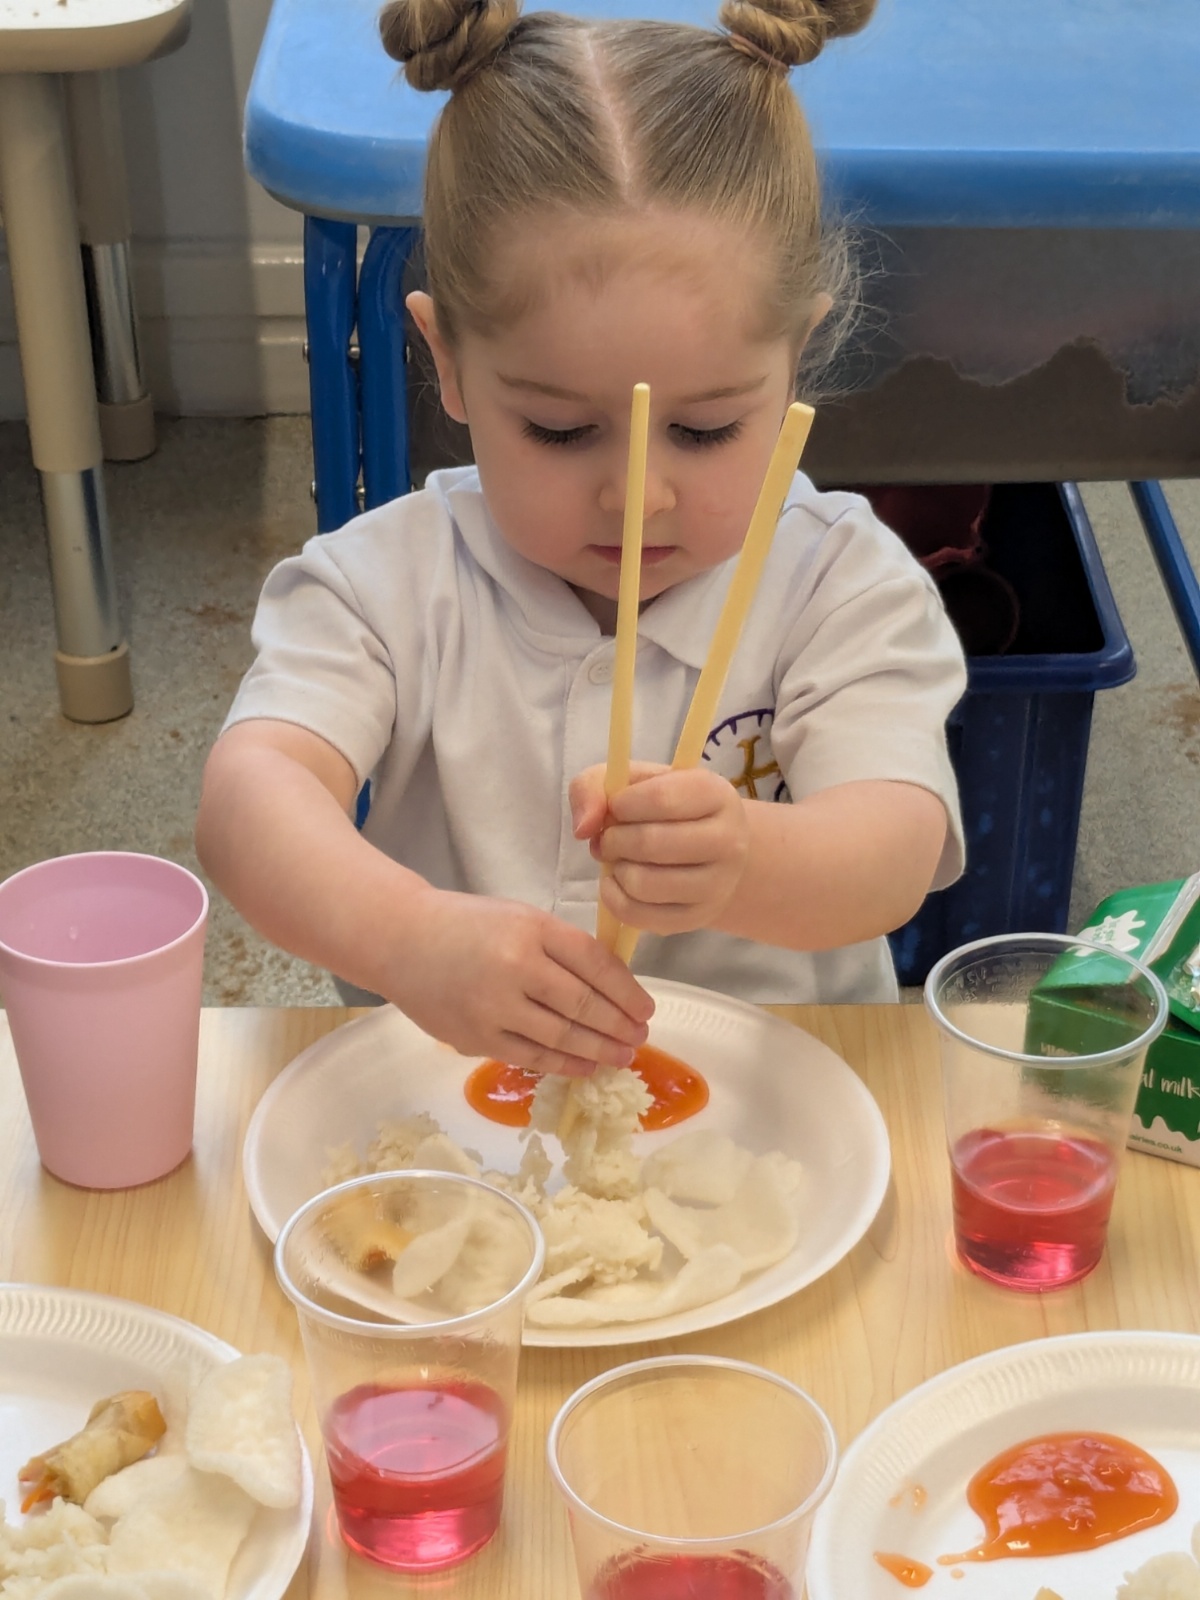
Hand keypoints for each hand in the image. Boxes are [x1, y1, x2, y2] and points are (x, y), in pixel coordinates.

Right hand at [380, 889, 653, 1076]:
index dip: (627, 991)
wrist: (402, 940)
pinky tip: (586, 1066)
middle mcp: (516, 966)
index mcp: (532, 929)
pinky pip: (532, 1057)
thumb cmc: (468, 926)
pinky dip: (564, 1064)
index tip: (646, 1008)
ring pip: (562, 1036)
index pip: (595, 964)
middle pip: (583, 1004)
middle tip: (641, 1037)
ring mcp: (495, 1006)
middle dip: (619, 1025)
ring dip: (599, 1050)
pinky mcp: (477, 1037)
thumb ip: (561, 949)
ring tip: (622, 1055)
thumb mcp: (520, 919)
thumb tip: (611, 988)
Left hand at [570, 762, 750, 935]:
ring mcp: (717, 884)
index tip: (616, 807)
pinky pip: (640, 916)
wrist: (712, 852)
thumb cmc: (668, 809)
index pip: (661, 798)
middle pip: (650, 843)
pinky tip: (617, 882)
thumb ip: (594, 786)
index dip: (622, 804)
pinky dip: (614, 899)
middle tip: (609, 837)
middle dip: (613, 840)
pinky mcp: (697, 918)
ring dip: (615, 870)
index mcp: (715, 794)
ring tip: (618, 859)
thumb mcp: (635, 781)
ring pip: (644, 883)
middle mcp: (728, 840)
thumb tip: (583, 828)